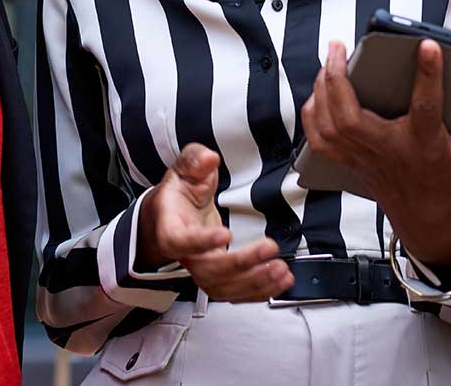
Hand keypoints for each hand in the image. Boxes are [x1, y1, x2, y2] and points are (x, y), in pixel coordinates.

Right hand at [137, 143, 292, 301]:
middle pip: (207, 271)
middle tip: (268, 248)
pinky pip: (235, 292)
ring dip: (254, 283)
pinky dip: (259, 291)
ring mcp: (202, 268)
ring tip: (280, 270)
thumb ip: (194, 160)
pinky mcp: (218, 276)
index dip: (201, 242)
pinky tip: (279, 281)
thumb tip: (208, 159)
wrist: (171, 214)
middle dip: (241, 263)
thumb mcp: (183, 169)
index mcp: (171, 227)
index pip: (180, 241)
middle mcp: (185, 254)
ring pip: (223, 288)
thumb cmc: (178, 193)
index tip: (224, 233)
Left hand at [299, 39, 450, 266]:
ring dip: (323, 89)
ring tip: (330, 58)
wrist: (429, 226)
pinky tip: (318, 91)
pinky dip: (313, 114)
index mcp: (426, 146)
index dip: (428, 75)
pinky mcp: (352, 163)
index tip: (427, 42)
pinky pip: (320, 139)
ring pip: (331, 124)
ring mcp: (367, 158)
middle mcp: (390, 151)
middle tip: (340, 44)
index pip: (425, 109)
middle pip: (351, 117)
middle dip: (339, 78)